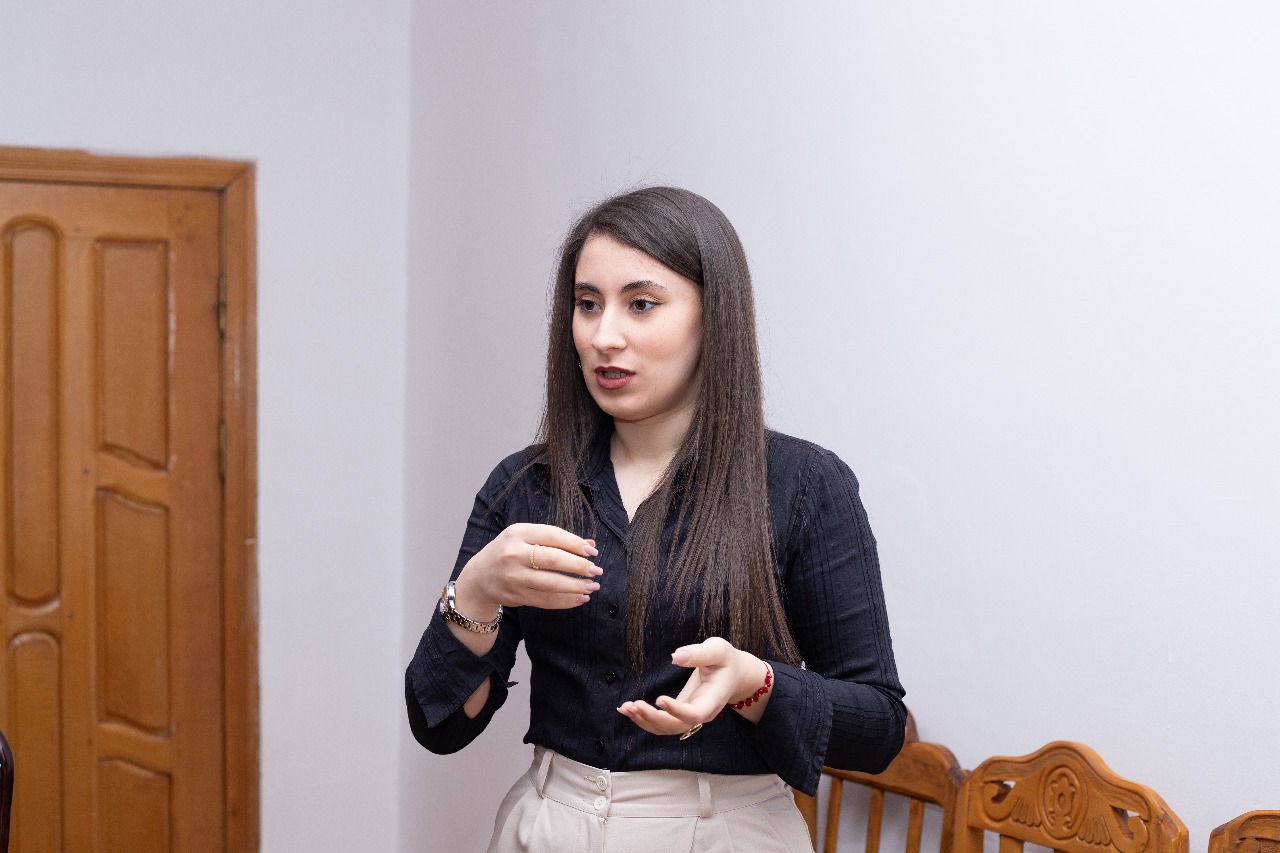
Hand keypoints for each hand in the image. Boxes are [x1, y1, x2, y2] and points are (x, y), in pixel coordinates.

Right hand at [454, 523, 600, 616]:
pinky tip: (580, 598)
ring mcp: (513, 577)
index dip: (575, 544)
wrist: (479, 577)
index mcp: (517, 533)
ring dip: (575, 586)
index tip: (592, 552)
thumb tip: (590, 545)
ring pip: (551, 584)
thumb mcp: (526, 537)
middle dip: (578, 566)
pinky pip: (546, 600)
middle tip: (596, 571)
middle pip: (553, 560)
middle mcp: (513, 554)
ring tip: (592, 586)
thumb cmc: (509, 552)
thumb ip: (556, 539)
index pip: (552, 535)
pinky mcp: (516, 596)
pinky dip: (566, 601)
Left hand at [617, 637, 770, 734]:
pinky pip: (661, 723)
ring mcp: (689, 717)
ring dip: (644, 720)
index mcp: (713, 700)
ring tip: (625, 707)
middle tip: (633, 704)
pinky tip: (626, 709)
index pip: (695, 713)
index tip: (659, 698)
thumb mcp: (718, 650)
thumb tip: (675, 657)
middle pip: (676, 726)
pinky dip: (642, 718)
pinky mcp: (679, 713)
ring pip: (665, 729)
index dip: (677, 710)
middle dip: (653, 718)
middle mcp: (701, 714)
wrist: (732, 673)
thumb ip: (699, 653)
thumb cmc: (725, 660)